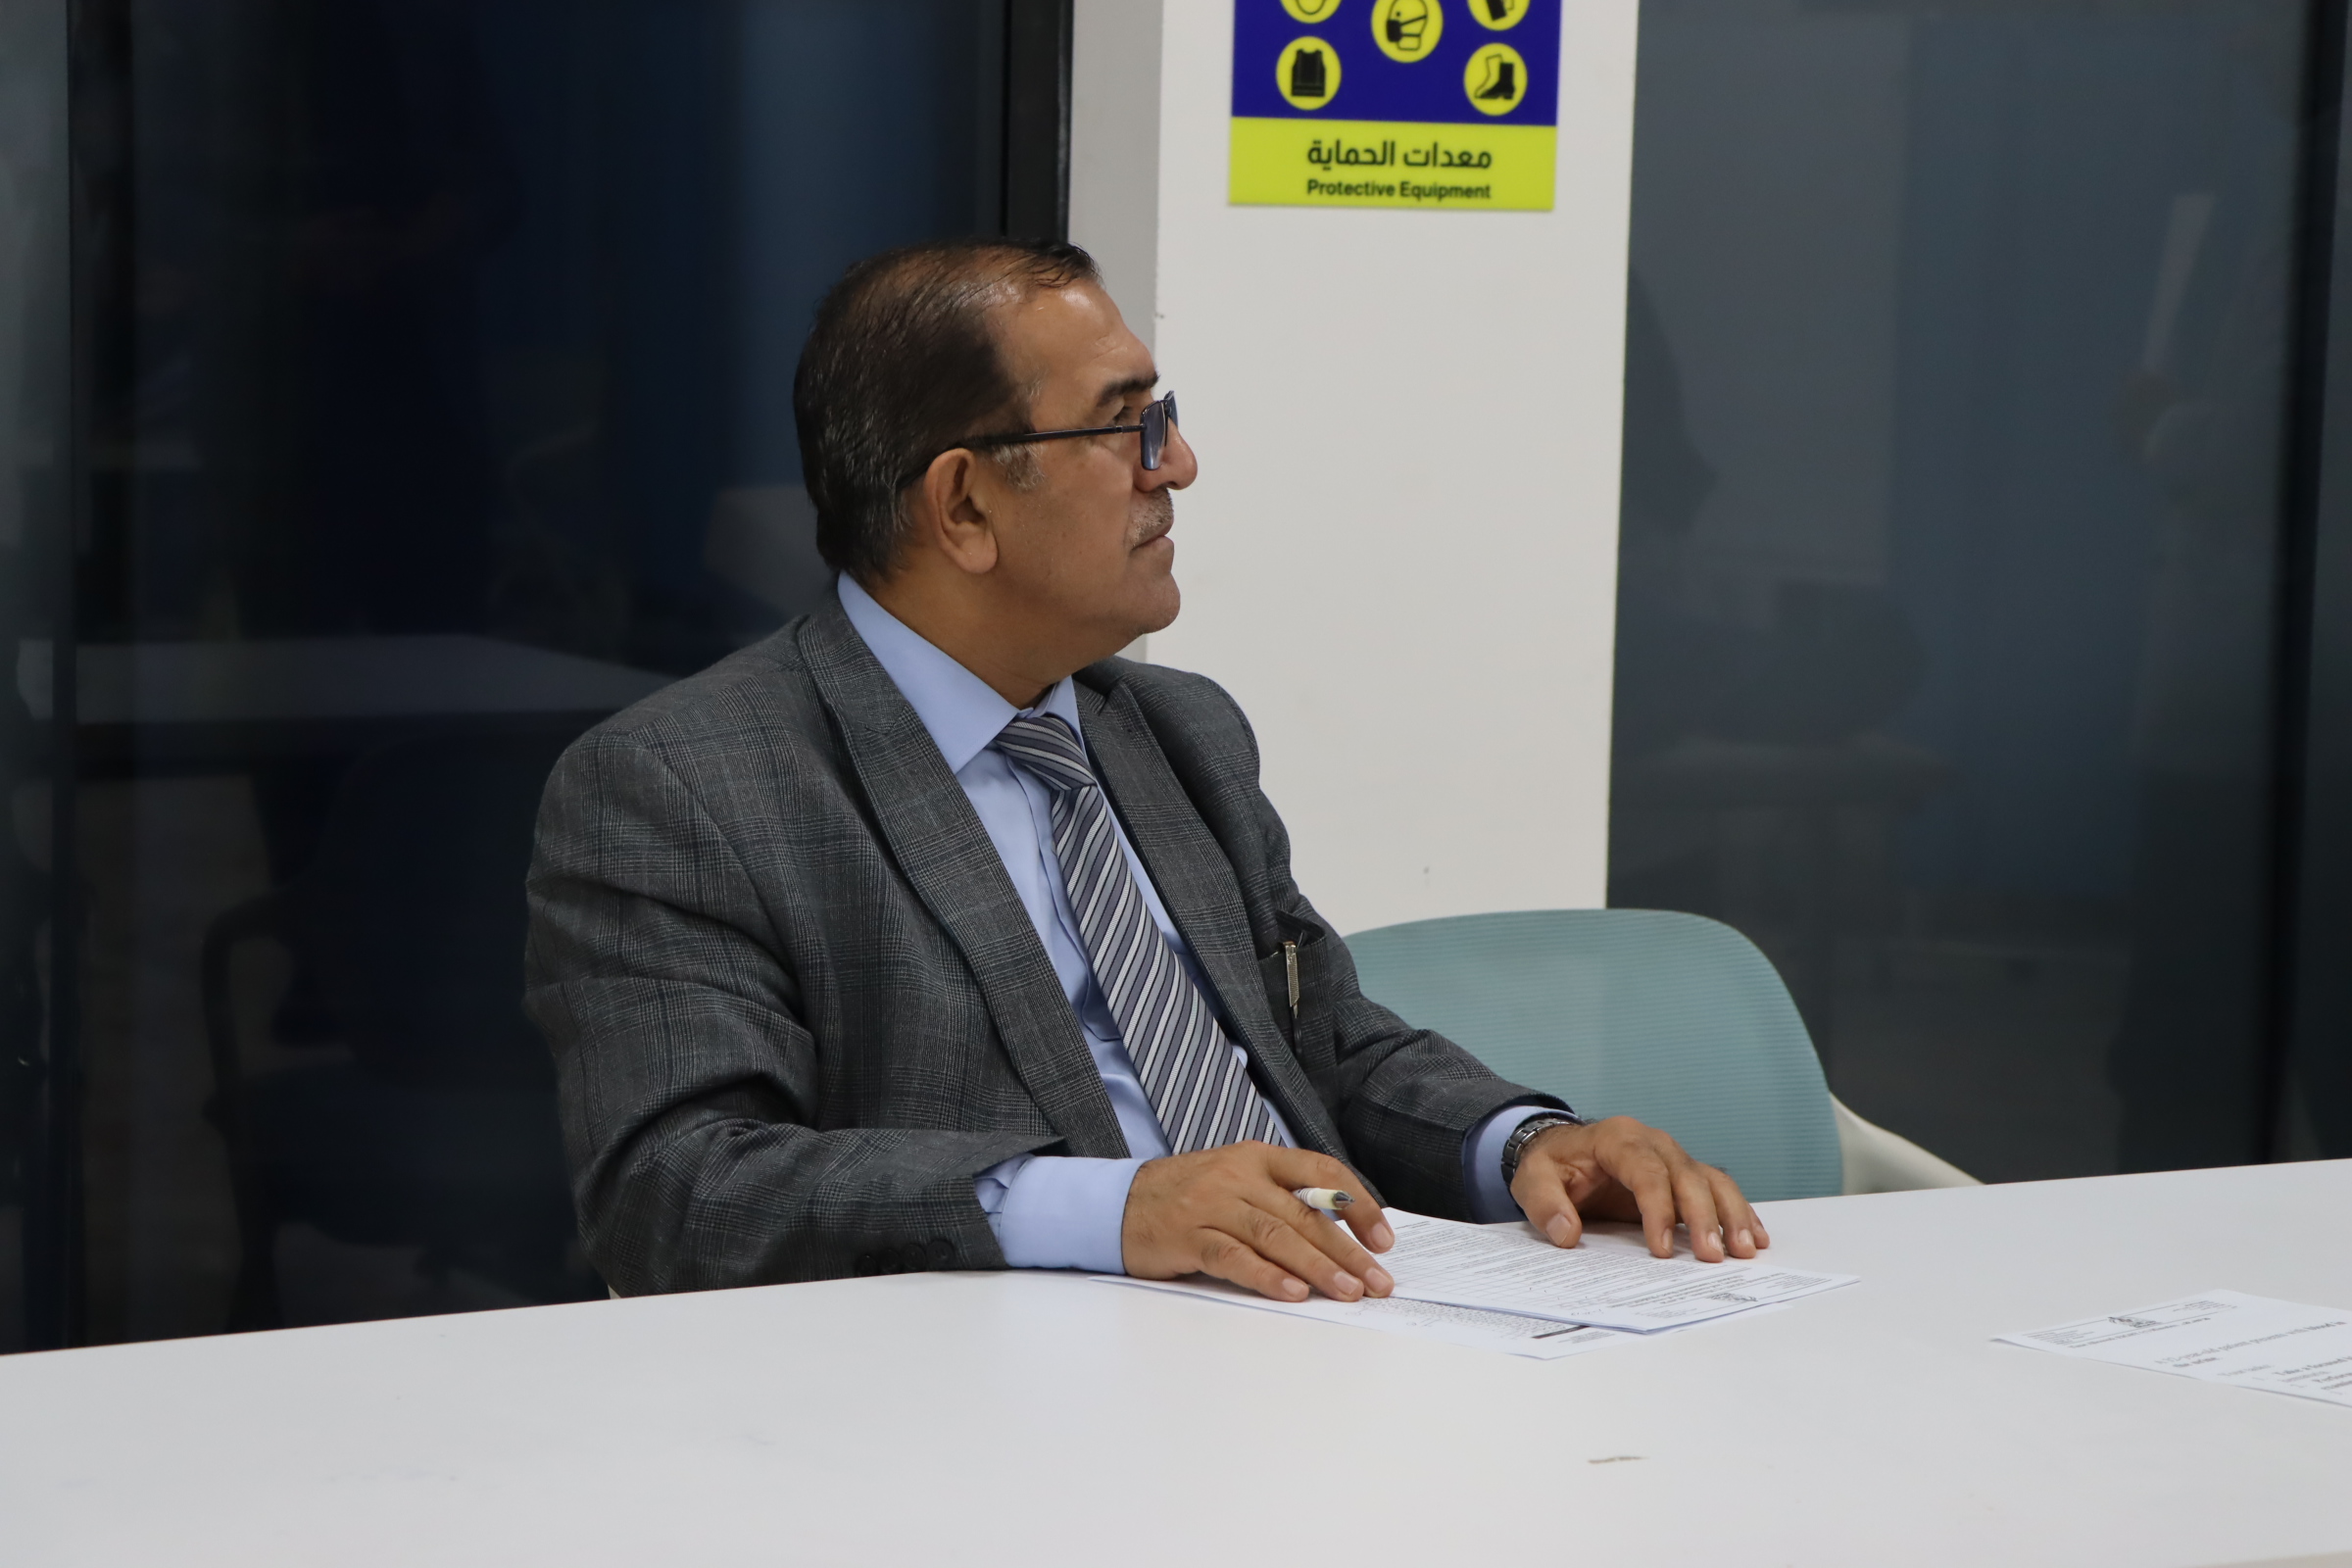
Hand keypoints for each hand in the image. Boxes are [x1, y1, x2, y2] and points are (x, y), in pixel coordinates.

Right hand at [1122, 1142, 1395, 1302]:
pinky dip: (1267, 1276)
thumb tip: (1341, 1237)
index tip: (1384, 1240)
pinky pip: (1234, 1257)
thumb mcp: (1236, 1182)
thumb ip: (1280, 1200)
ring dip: (1317, 1267)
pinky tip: (1294, 1292)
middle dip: (1347, 1250)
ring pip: (1275, 1235)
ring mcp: (1210, 1205)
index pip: (1321, 1171)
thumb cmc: (1186, 1197)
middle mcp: (1237, 1175)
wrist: (1117, 1202)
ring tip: (1348, 1292)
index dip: (1358, 1203)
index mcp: (1256, 1157)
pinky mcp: (1187, 1237)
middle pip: (1303, 1213)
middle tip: (1377, 1281)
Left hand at [1509, 1116, 1768, 1262]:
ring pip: (1712, 1180)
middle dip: (1703, 1216)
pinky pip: (1718, 1188)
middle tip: (1712, 1256)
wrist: (1562, 1149)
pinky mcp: (1684, 1175)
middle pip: (1687, 1175)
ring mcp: (1673, 1157)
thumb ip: (1545, 1204)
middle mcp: (1654, 1142)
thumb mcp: (1533, 1179)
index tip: (1660, 1249)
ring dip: (1731, 1214)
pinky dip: (1738, 1211)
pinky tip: (1754, 1236)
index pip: (1646, 1172)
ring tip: (1745, 1250)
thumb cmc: (1553, 1165)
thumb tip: (1566, 1233)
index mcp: (1618, 1139)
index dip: (1657, 1209)